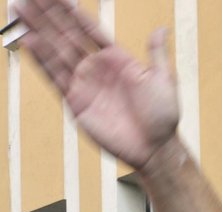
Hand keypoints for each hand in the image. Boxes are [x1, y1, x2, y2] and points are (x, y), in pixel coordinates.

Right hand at [16, 0, 179, 169]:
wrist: (154, 148)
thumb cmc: (163, 116)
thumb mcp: (164, 80)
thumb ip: (157, 53)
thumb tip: (161, 28)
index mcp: (117, 58)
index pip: (88, 28)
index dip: (71, 11)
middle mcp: (97, 67)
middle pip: (66, 34)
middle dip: (47, 15)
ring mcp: (84, 83)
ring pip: (55, 51)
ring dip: (37, 31)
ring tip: (19, 10)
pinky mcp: (75, 101)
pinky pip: (55, 76)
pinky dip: (41, 59)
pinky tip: (28, 41)